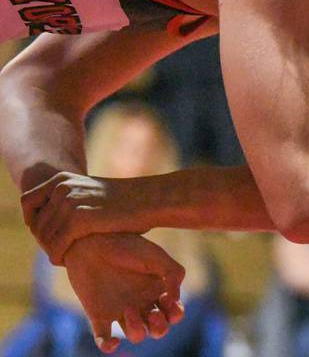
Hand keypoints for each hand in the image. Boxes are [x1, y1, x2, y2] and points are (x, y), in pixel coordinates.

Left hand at [22, 171, 147, 264]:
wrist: (150, 200)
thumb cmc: (124, 202)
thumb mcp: (89, 193)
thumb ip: (66, 202)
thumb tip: (41, 225)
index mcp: (62, 178)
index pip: (28, 203)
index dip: (35, 222)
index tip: (50, 234)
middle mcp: (63, 187)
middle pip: (36, 223)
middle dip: (45, 241)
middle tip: (60, 250)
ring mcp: (71, 202)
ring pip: (45, 238)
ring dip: (52, 251)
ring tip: (65, 256)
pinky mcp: (81, 219)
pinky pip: (57, 246)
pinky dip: (58, 257)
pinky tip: (67, 260)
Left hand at [63, 233, 184, 352]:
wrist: (92, 240)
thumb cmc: (127, 245)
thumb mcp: (155, 256)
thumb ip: (173, 274)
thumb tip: (175, 300)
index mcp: (157, 289)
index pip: (173, 312)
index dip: (175, 313)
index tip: (167, 299)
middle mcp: (142, 302)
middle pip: (158, 328)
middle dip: (160, 328)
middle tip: (153, 315)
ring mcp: (121, 310)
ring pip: (136, 335)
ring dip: (137, 330)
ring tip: (128, 310)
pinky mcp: (99, 315)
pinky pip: (104, 339)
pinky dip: (108, 347)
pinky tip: (112, 343)